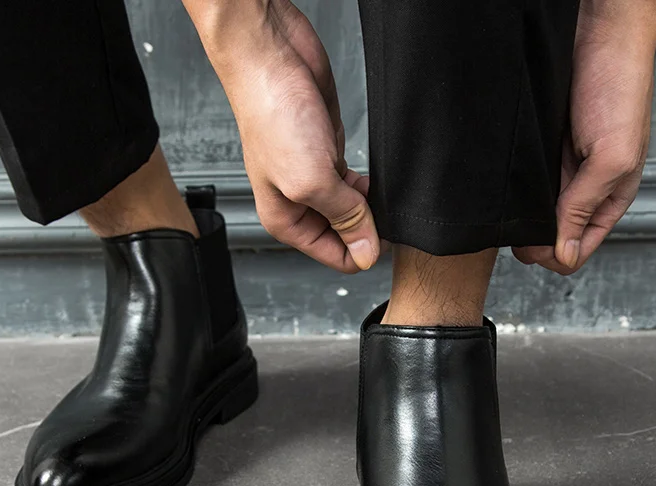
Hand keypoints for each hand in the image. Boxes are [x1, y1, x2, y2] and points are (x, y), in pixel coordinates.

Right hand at [193, 0, 380, 272]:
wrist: (272, 59)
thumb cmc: (273, 116)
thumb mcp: (311, 181)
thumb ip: (344, 218)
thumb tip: (366, 253)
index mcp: (286, 221)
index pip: (335, 256)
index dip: (363, 249)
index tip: (383, 234)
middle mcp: (299, 204)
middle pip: (346, 235)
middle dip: (367, 227)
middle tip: (383, 209)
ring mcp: (316, 179)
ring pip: (353, 210)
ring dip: (370, 205)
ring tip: (376, 190)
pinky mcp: (329, 154)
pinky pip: (355, 184)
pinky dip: (368, 184)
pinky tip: (372, 176)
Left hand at [513, 0, 655, 274]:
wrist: (598, 38)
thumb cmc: (619, 89)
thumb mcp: (611, 158)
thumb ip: (585, 207)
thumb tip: (565, 254)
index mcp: (608, 199)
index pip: (576, 250)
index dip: (551, 254)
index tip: (532, 242)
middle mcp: (583, 190)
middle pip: (550, 238)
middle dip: (531, 240)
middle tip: (516, 225)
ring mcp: (559, 173)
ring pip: (533, 216)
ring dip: (519, 218)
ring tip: (509, 207)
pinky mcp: (541, 155)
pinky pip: (522, 188)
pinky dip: (512, 194)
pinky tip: (506, 187)